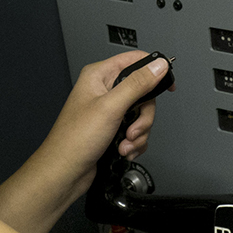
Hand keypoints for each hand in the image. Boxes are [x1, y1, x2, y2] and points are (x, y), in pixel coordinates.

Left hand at [40, 51, 169, 182]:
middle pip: (143, 93)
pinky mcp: (112, 128)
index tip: (168, 84)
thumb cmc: (74, 139)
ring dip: (138, 133)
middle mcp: (104, 90)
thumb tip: (158, 65)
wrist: (65, 172)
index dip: (154, 70)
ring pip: (141, 114)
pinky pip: (136, 130)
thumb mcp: (111, 107)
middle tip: (133, 127)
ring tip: (125, 143)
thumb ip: (137, 84)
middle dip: (143, 116)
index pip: (134, 61)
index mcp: (99, 76)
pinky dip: (134, 142)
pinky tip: (123, 149)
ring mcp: (108, 110)